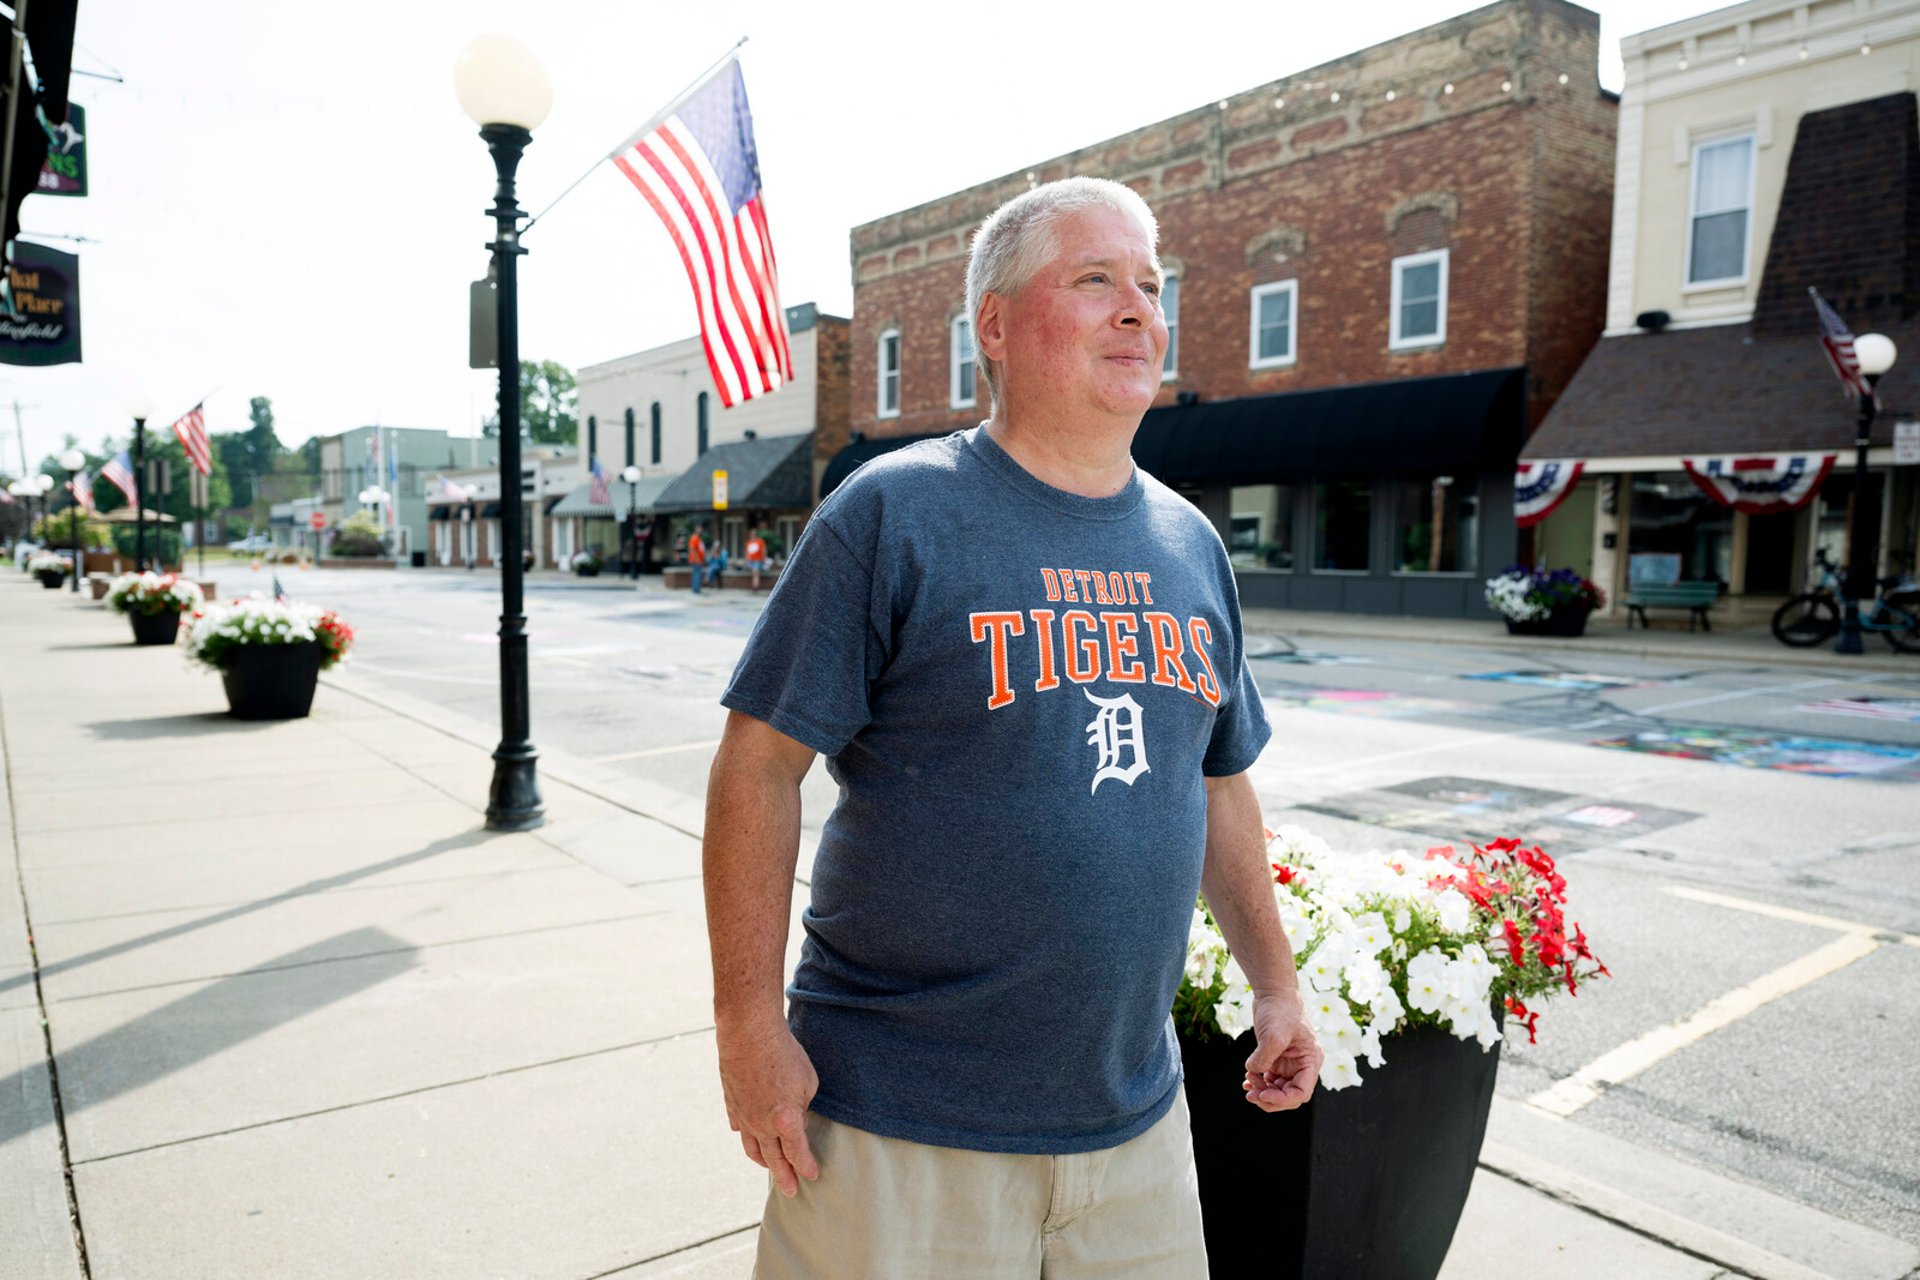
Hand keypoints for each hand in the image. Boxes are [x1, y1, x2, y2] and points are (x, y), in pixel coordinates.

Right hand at [717, 1020, 820, 1195]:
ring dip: (763, 1161)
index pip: (798, 1154)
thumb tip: (797, 1119)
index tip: (812, 1175)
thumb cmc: (784, 1054)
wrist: (748, 1033)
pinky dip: (746, 1136)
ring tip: (770, 1168)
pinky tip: (748, 1138)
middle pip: (774, 1159)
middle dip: (785, 1177)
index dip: (806, 1166)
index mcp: (786, 1122)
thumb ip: (804, 1106)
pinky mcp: (732, 1102)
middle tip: (792, 1191)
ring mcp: (744, 1115)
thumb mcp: (808, 1081)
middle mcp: (762, 1125)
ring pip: (752, 1147)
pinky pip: (739, 1126)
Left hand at [1240, 991, 1321, 1111]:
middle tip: (1250, 1095)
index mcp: (1310, 1061)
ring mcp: (1290, 1064)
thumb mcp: (1273, 1034)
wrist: (1273, 994)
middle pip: (1289, 1095)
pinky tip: (1247, 1078)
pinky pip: (1270, 1080)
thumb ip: (1264, 1058)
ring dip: (1262, 1091)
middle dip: (1270, 1098)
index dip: (1282, 1099)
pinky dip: (1259, 1082)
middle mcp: (1302, 1065)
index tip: (1263, 1095)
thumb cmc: (1280, 1010)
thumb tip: (1254, 1073)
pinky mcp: (1277, 1059)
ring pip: (1278, 1090)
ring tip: (1247, 1081)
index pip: (1301, 1092)